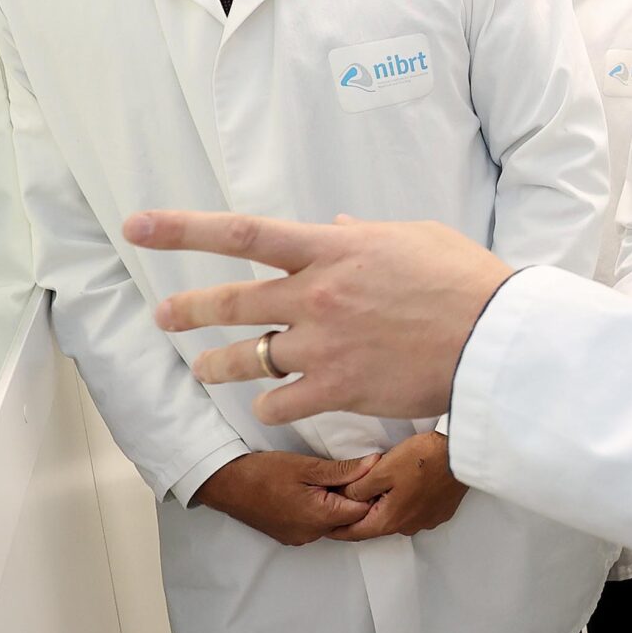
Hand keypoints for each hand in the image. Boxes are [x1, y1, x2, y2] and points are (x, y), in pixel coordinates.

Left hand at [127, 210, 514, 423]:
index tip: (138, 227)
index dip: (182, 229)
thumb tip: (334, 227)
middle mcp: (316, 294)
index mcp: (332, 249)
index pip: (242, 233)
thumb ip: (364, 235)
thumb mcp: (413, 238)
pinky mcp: (338, 388)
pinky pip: (281, 401)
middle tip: (163, 315)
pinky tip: (268, 405)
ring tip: (201, 369)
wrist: (493, 337)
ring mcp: (323, 344)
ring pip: (248, 357)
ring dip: (217, 364)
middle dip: (188, 308)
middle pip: (232, 301)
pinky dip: (269, 404)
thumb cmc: (464, 281)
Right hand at [192, 449, 373, 545]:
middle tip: (351, 473)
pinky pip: (315, 525)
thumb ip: (344, 470)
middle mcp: (312, 534)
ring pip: (332, 522)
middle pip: (348, 520)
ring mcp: (299, 537)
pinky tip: (313, 490)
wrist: (225, 484)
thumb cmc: (263, 472)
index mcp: (320, 518)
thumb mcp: (307, 466)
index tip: (370, 473)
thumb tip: (375, 465)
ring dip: (336, 503)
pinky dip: (320, 509)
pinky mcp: (289, 535)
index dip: (370, 491)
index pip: (362, 511)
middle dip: (354, 498)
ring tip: (330, 479)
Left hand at [330, 431, 467, 540]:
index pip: (356, 532)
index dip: (338, 529)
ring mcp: (427, 520)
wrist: (461, 454)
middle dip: (362, 514)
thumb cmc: (423, 459)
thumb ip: (358, 487)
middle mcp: (408, 526)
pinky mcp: (441, 511)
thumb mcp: (381, 470)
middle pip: (377, 524)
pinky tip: (407, 486)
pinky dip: (406, 502)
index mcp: (390, 520)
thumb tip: (345, 497)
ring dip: (386, 506)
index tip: (326, 528)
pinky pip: (416, 511)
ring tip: (381, 488)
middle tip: (350, 500)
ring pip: (398, 516)